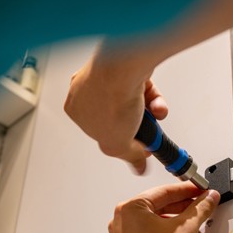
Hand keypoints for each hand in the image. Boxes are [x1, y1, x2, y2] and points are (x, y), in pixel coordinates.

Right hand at [64, 55, 168, 173]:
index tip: (137, 148)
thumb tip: (138, 166)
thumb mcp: (116, 143)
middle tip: (148, 133)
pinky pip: (141, 89)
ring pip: (133, 103)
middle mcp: (87, 91)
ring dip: (148, 115)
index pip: (101, 133)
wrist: (124, 66)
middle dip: (137, 127)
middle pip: (118, 118)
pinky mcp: (126, 67)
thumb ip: (129, 157)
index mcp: (75, 109)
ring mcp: (106, 76)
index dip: (121, 142)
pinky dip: (152, 99)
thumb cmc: (109, 96)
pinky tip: (157, 106)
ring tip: (154, 116)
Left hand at [108, 182, 219, 232]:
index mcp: (130, 209)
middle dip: (187, 210)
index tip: (202, 190)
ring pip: (161, 223)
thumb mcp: (186, 230)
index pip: (164, 191)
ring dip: (182, 226)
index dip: (188, 190)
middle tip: (204, 207)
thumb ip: (200, 209)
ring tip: (198, 230)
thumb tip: (208, 198)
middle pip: (162, 206)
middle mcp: (124, 221)